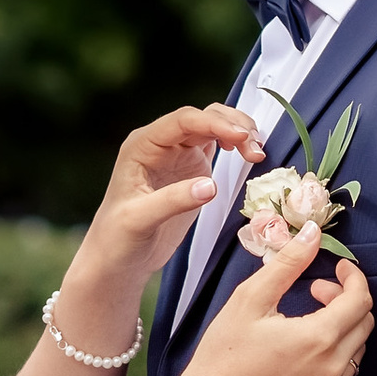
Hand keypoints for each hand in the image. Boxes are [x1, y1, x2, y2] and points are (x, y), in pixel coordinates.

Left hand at [49, 106, 267, 352]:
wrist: (119, 258)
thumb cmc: (118, 239)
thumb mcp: (140, 220)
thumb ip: (173, 201)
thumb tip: (211, 186)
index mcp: (142, 145)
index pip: (182, 121)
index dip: (214, 124)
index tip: (241, 137)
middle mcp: (160, 143)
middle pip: (202, 117)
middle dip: (232, 126)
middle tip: (256, 149)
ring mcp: (177, 154)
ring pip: (213, 126)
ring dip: (238, 132)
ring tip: (258, 153)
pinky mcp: (191, 169)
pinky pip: (217, 144)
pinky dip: (236, 146)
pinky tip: (250, 156)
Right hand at [172, 218, 373, 375]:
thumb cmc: (224, 355)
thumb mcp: (251, 299)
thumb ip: (288, 263)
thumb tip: (312, 234)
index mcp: (318, 337)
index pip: (360, 299)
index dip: (353, 277)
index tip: (338, 267)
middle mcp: (333, 367)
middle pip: (365, 322)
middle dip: (346, 298)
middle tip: (315, 291)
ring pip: (358, 348)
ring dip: (342, 326)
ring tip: (309, 319)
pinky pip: (344, 373)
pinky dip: (335, 353)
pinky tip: (305, 348)